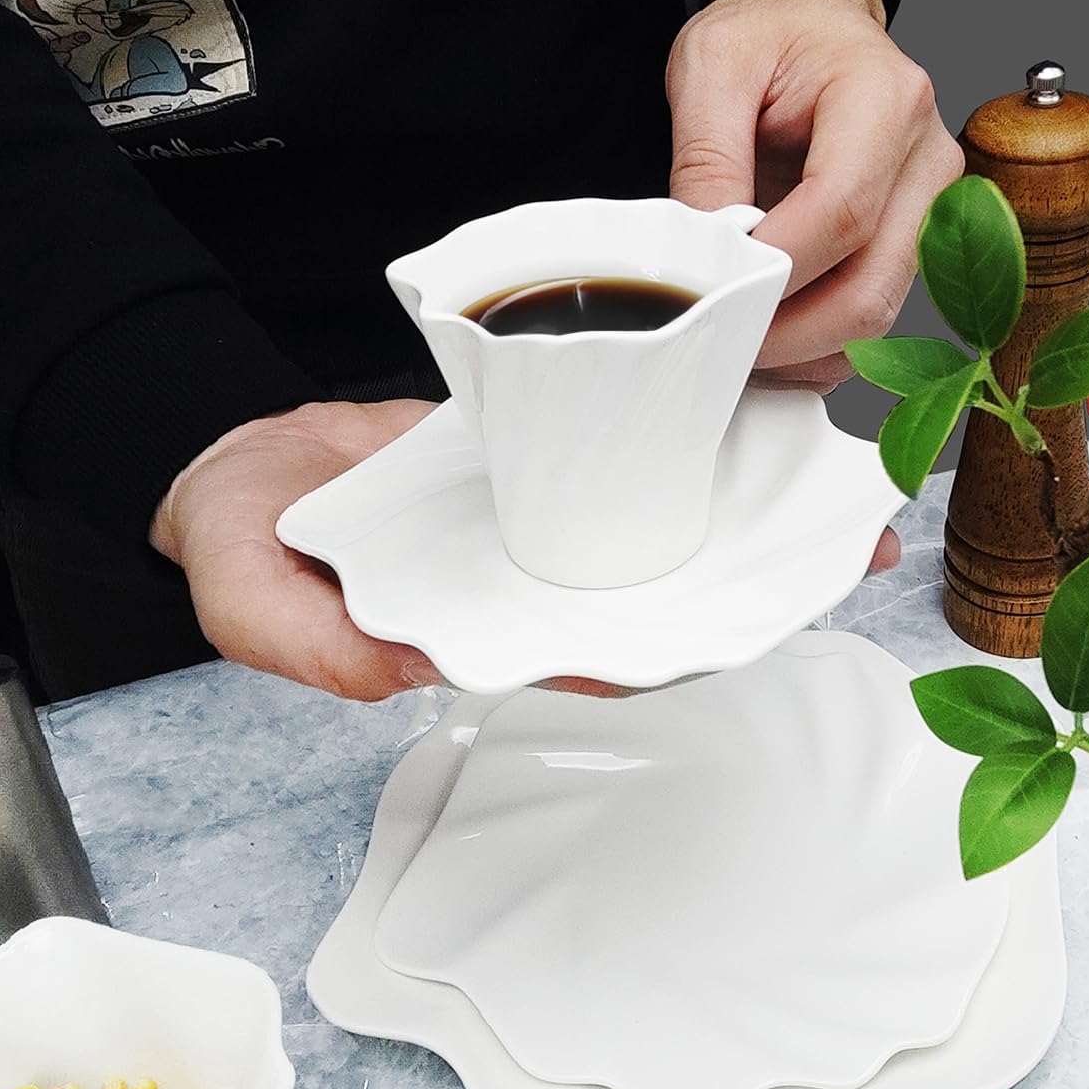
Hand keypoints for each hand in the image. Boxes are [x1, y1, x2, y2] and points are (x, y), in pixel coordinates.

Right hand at [152, 404, 900, 702]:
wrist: (241, 456)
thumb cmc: (242, 530)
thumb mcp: (247, 596)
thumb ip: (309, 646)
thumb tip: (398, 671)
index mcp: (482, 628)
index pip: (594, 655)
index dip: (677, 650)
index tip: (756, 624)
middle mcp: (528, 582)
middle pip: (650, 595)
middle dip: (744, 585)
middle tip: (846, 554)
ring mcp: (541, 517)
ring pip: (652, 526)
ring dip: (737, 516)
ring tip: (833, 494)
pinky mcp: (542, 451)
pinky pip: (623, 452)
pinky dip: (684, 439)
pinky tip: (748, 416)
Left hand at [666, 0, 964, 394]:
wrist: (813, 24)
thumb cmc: (771, 37)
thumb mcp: (711, 65)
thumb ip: (705, 159)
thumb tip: (704, 252)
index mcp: (885, 100)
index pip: (840, 212)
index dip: (775, 269)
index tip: (713, 291)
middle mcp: (926, 162)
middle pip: (869, 285)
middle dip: (786, 331)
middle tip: (714, 337)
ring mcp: (930, 211)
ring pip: (875, 317)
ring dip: (800, 349)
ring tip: (734, 340)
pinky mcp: (915, 247)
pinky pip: (873, 324)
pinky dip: (818, 350)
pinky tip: (770, 339)